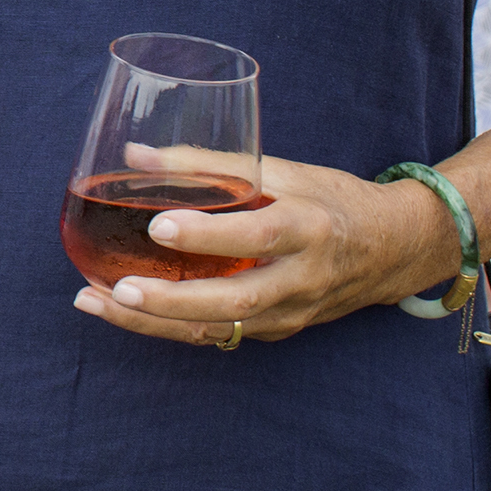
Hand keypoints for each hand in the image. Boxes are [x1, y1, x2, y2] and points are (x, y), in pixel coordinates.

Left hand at [72, 152, 457, 348]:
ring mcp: (290, 313)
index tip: (160, 224)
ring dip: (154, 322)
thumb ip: (211, 164)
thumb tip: (134, 155)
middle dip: (171, 301)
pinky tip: (124, 311)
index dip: (209, 234)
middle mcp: (301, 279)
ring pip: (218, 329)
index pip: (259, 235)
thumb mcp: (283, 170)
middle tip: (117, 288)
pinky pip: (218, 334)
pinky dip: (168, 326)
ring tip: (96, 301)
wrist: (393, 251)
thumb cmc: (330, 200)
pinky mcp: (276, 331)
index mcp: (309, 228)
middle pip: (234, 301)